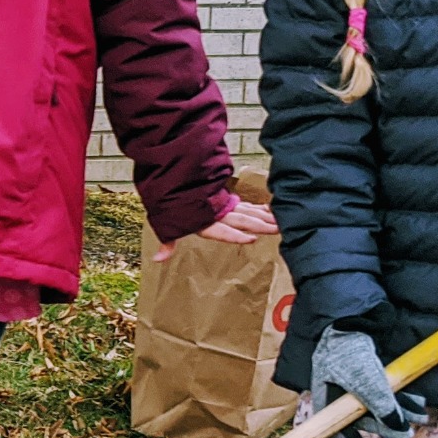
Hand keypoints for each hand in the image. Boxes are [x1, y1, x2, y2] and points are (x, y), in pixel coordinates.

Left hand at [152, 201, 277, 262]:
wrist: (174, 177)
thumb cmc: (171, 203)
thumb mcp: (166, 224)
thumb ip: (167, 243)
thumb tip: (157, 260)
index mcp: (205, 221)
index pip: (223, 231)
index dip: (236, 235)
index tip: (252, 239)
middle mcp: (218, 213)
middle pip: (242, 220)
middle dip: (260, 225)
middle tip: (278, 229)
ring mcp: (225, 206)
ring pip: (248, 213)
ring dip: (264, 218)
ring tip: (280, 223)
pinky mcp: (228, 201)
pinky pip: (246, 206)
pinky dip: (259, 209)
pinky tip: (270, 211)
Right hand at [311, 326, 427, 437]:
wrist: (353, 311)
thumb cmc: (349, 346)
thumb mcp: (365, 379)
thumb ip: (382, 405)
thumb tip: (401, 430)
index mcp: (327, 400)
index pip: (338, 432)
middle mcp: (340, 393)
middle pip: (364, 419)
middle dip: (389, 426)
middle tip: (409, 434)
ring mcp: (356, 381)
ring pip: (380, 404)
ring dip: (401, 412)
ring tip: (422, 417)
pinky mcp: (371, 369)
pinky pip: (388, 389)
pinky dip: (403, 397)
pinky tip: (418, 401)